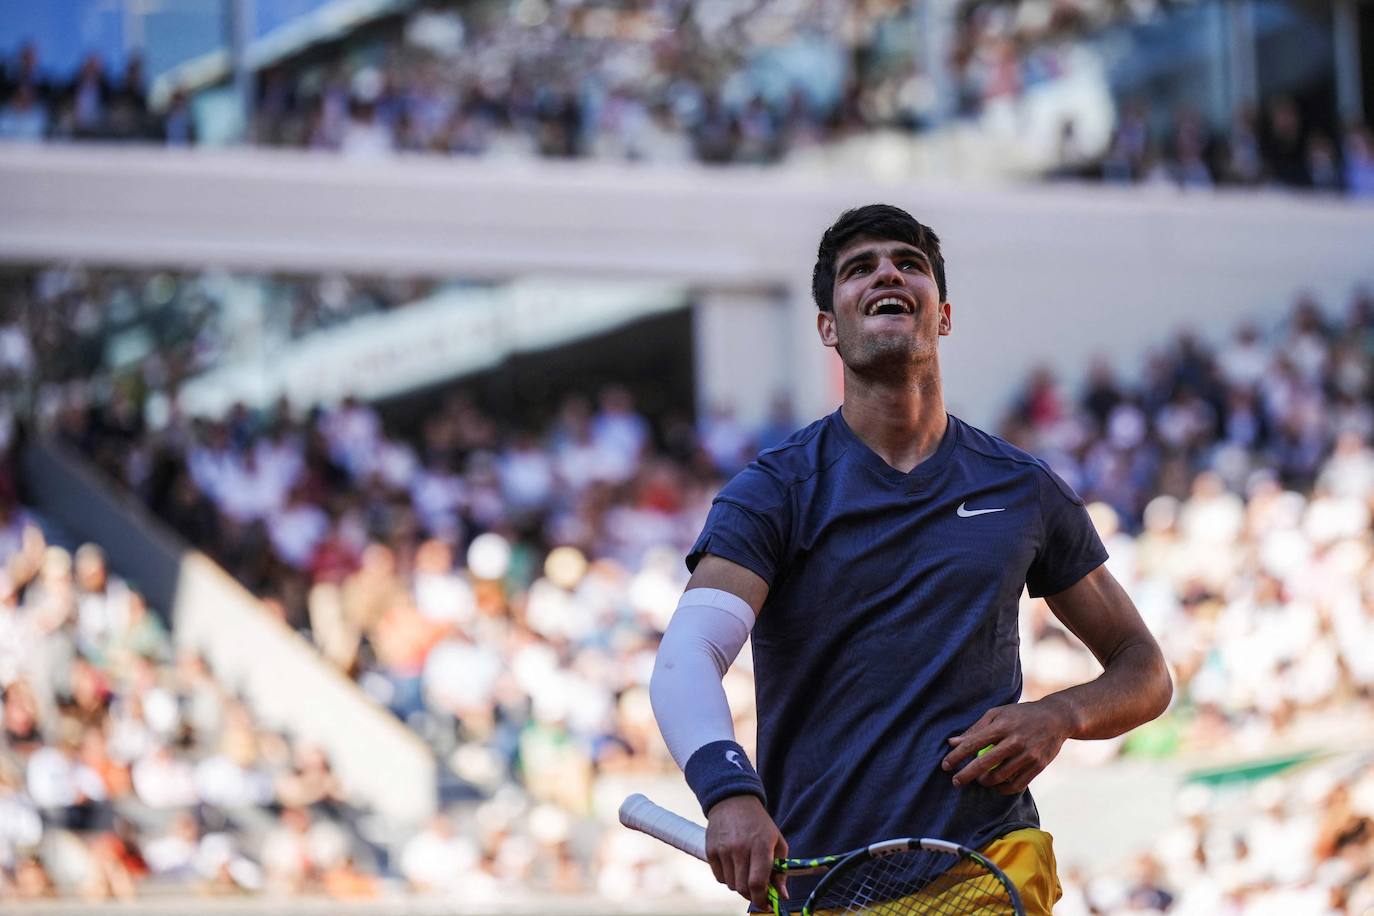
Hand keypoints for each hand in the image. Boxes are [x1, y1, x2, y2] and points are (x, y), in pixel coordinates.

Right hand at [705, 794, 788, 910]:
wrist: (733, 800)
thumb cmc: (759, 824)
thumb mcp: (776, 842)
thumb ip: (781, 870)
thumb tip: (782, 896)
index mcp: (760, 846)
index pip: (757, 883)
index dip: (762, 900)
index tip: (767, 904)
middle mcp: (740, 848)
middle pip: (743, 888)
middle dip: (752, 895)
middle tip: (758, 891)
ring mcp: (723, 850)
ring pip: (731, 885)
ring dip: (740, 885)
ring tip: (746, 871)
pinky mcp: (711, 851)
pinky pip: (720, 877)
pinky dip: (728, 878)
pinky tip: (734, 865)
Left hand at [941, 699, 1075, 794]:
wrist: (1056, 718)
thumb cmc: (1020, 715)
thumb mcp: (997, 714)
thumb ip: (975, 729)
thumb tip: (952, 742)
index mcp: (1002, 725)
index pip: (973, 743)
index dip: (956, 756)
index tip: (945, 766)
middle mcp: (1015, 740)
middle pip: (984, 763)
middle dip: (966, 775)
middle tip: (956, 782)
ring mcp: (1028, 754)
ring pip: (1000, 776)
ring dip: (985, 782)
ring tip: (979, 780)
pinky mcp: (1038, 766)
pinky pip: (1016, 785)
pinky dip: (1003, 788)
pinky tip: (996, 786)